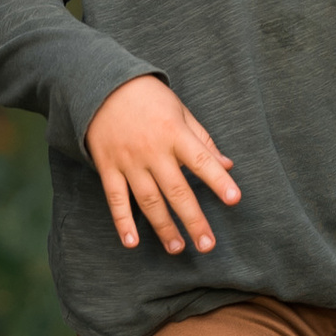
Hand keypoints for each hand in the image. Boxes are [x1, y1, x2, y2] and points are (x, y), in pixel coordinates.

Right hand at [84, 74, 241, 257]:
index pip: (202, 160)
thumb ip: (203, 140)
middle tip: (207, 245)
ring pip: (148, 200)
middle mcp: (152, 150)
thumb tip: (227, 166)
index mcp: (174, 133)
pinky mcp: (108, 167)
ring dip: (163, 227)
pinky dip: (122, 221)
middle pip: (177, 190)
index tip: (234, 200)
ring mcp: (128, 161)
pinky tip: (131, 241)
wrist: (101, 86)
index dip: (218, 181)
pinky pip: (115, 198)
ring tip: (177, 248)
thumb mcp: (180, 111)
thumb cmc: (149, 98)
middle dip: (193, 220)